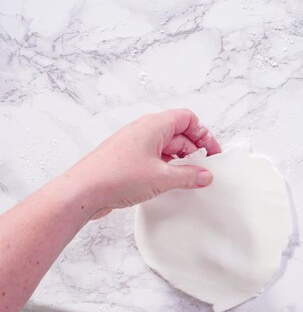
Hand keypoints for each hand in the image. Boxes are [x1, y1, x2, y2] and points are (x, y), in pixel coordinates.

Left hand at [67, 109, 220, 219]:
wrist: (82, 192)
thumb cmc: (116, 177)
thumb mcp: (162, 178)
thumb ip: (189, 176)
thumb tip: (206, 175)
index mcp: (154, 125)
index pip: (187, 118)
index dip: (203, 134)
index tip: (212, 153)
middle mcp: (144, 130)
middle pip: (179, 133)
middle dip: (195, 150)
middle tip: (205, 170)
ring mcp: (135, 145)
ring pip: (167, 147)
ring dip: (181, 160)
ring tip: (189, 179)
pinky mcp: (128, 160)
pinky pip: (155, 158)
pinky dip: (167, 167)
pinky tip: (170, 183)